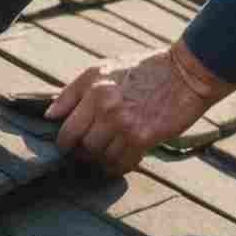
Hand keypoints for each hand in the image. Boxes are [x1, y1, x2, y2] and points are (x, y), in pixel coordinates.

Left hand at [48, 39, 232, 174]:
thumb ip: (74, 92)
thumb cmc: (143, 70)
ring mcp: (124, 124)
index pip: (66, 128)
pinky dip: (118, 165)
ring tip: (108, 152)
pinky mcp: (143, 138)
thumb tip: (49, 114)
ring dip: (102, 159)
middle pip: (82, 146)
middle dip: (83, 152)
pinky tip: (122, 158)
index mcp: (93, 88)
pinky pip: (122, 164)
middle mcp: (105, 107)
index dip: (64, 142)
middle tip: (89, 151)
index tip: (68, 145)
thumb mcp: (103, 69)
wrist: (185, 74)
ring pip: (100, 157)